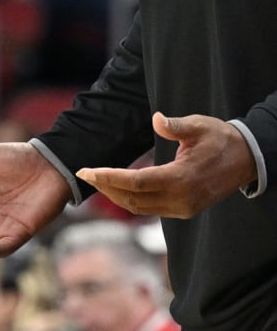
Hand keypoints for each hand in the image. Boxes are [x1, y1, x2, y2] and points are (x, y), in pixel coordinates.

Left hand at [76, 111, 256, 217]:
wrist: (247, 159)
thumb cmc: (221, 139)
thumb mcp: (200, 125)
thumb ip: (177, 126)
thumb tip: (157, 119)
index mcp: (183, 178)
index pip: (136, 182)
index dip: (109, 177)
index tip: (86, 171)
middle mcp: (182, 198)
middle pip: (133, 198)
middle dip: (105, 187)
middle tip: (83, 174)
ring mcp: (184, 207)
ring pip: (139, 207)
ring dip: (115, 195)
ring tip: (96, 180)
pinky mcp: (185, 210)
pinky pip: (150, 209)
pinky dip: (130, 200)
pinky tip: (117, 188)